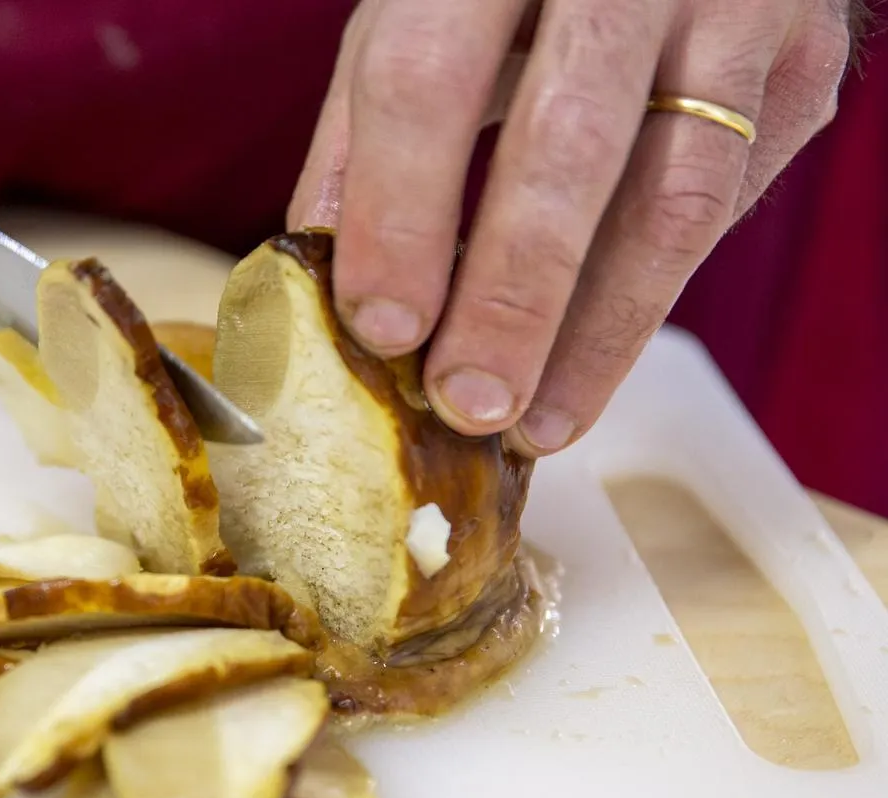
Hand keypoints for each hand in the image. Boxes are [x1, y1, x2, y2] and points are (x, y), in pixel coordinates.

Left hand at [290, 0, 857, 454]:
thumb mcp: (419, 14)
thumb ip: (366, 136)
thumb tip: (330, 285)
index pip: (430, 83)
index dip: (401, 217)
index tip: (384, 330)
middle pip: (567, 148)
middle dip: (513, 300)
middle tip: (470, 405)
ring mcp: (736, 8)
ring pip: (678, 196)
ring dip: (600, 333)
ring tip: (539, 421)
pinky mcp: (802, 63)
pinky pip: (728, 202)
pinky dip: (654, 293)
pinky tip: (594, 353)